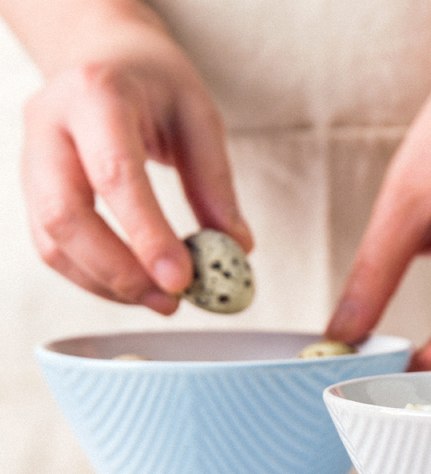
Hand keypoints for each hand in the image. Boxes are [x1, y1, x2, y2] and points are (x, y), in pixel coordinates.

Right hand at [21, 16, 250, 312]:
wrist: (101, 54)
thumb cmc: (155, 83)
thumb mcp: (200, 116)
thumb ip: (215, 184)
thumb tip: (237, 249)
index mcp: (97, 94)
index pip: (116, 174)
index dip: (146, 235)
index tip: (181, 280)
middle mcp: (50, 125)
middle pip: (66, 215)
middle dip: (120, 271)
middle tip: (172, 301)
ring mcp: (31, 158)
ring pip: (52, 240)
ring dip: (107, 285)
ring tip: (162, 301)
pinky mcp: (32, 189)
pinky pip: (51, 247)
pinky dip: (93, 279)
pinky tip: (135, 287)